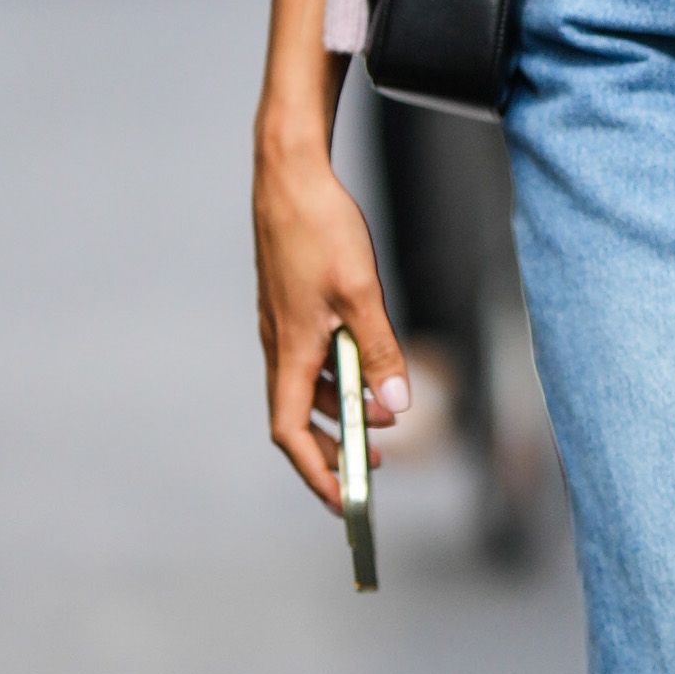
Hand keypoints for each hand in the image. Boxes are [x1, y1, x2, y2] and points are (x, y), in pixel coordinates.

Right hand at [254, 130, 409, 507]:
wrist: (290, 172)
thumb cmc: (319, 228)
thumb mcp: (361, 293)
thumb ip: (379, 351)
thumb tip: (396, 403)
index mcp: (289, 350)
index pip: (292, 433)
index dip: (316, 471)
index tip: (345, 501)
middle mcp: (278, 344)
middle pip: (299, 418)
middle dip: (335, 448)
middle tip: (376, 465)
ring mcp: (282, 325)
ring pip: (309, 385)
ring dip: (345, 407)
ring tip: (388, 415)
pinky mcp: (291, 305)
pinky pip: (312, 356)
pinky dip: (339, 373)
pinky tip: (367, 365)